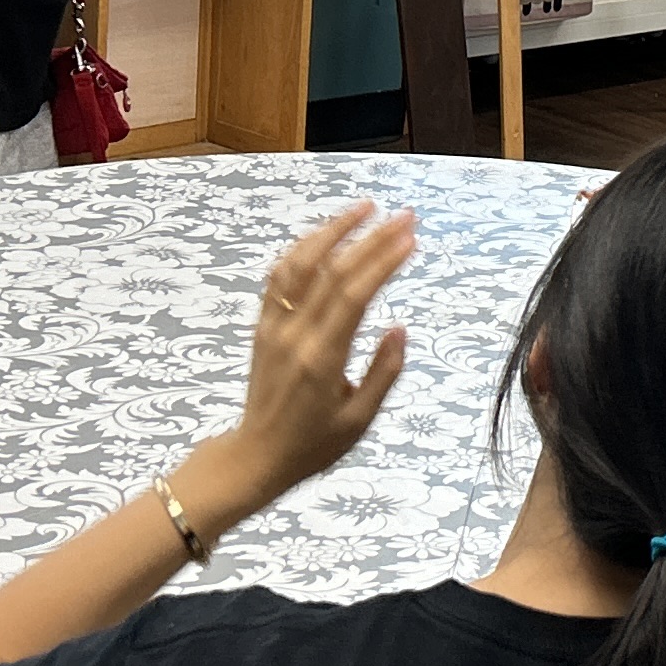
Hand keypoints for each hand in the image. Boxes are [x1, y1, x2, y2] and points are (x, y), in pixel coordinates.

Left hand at [221, 199, 414, 505]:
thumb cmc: (313, 445)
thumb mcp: (359, 420)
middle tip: (405, 216)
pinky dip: (303, 249)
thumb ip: (382, 373)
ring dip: (332, 230)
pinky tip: (326, 235)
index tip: (411, 238)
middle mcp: (294, 335)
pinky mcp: (262, 326)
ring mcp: (273, 327)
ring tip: (365, 208)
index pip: (354, 295)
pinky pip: (280, 277)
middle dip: (372, 237)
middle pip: (333, 271)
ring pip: (299, 263)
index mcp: (321, 359)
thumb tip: (399, 328)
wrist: (255, 457)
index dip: (383, 261)